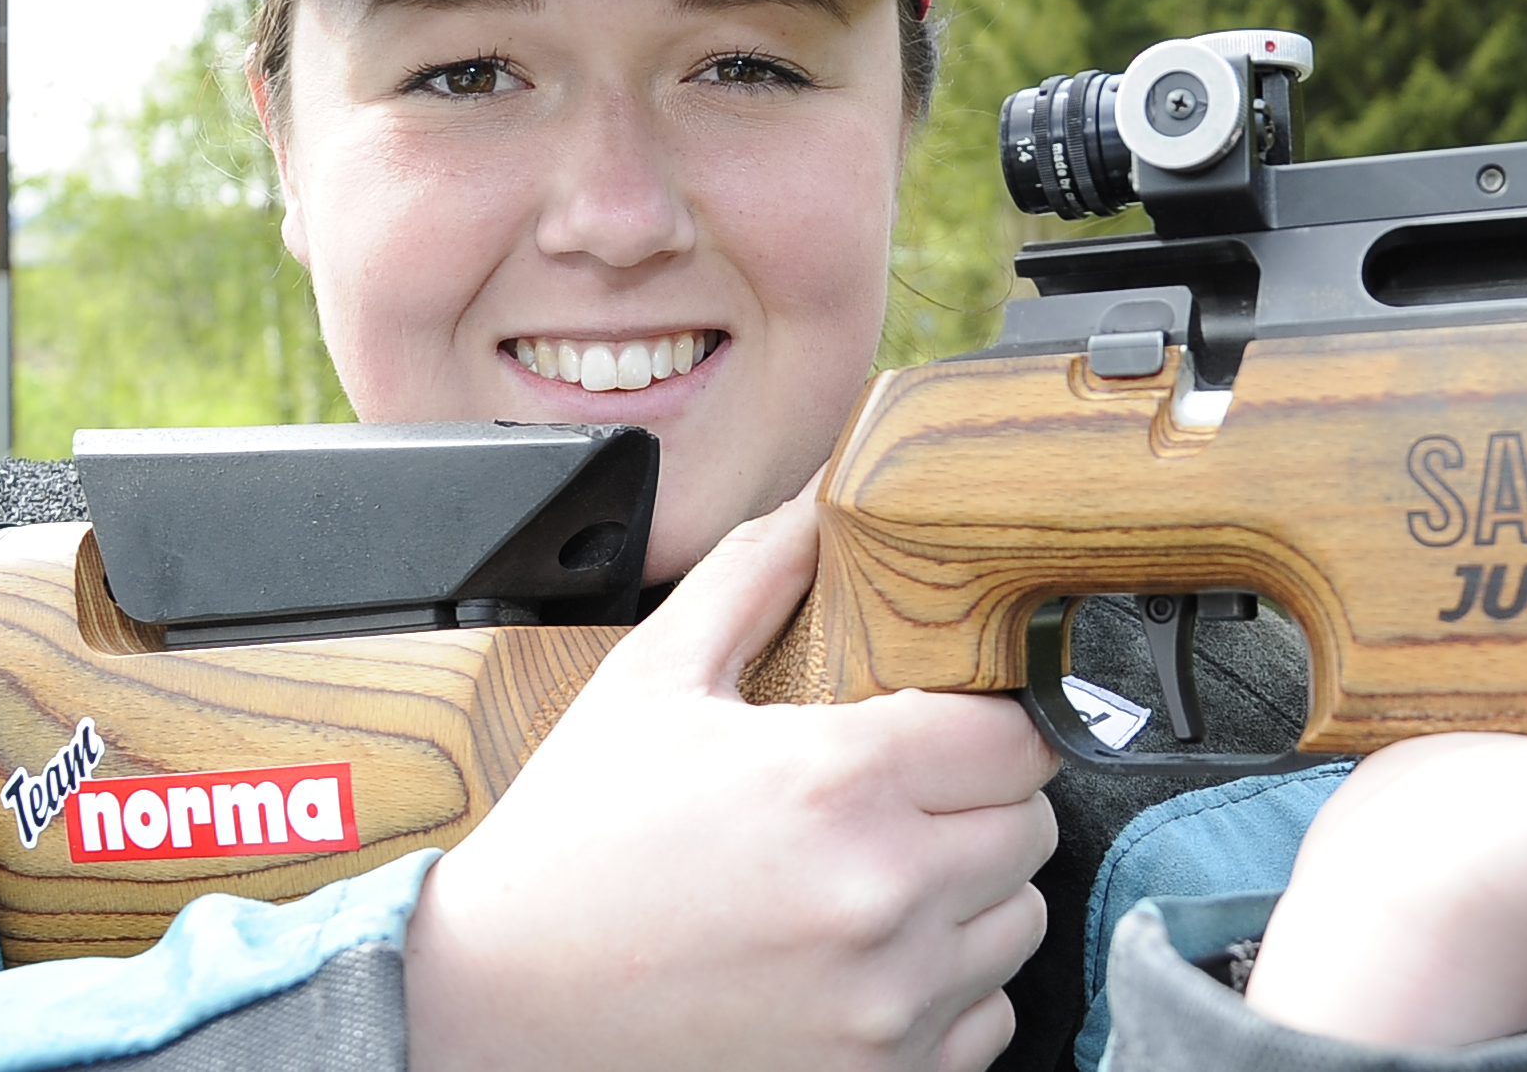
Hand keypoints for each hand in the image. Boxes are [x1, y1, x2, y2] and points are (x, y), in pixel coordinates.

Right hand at [405, 479, 1059, 1070]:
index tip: (947, 728)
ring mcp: (889, 1000)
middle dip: (980, 803)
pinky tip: (868, 959)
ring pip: (1019, 923)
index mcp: (838, 780)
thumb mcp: (649, 683)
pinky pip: (987, 1019)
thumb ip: (751, 579)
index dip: (990, 722)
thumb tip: (818, 507)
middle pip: (1032, 827)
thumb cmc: (570, 846)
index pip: (1020, 736)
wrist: (494, 1004)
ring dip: (972, 896)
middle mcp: (883, 894)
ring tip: (880, 878)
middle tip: (903, 800)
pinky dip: (949, 991)